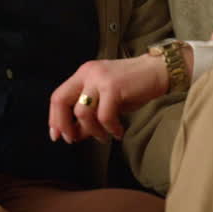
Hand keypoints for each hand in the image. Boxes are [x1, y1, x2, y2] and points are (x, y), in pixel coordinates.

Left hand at [48, 55, 171, 143]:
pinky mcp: (113, 87)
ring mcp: (100, 78)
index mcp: (83, 74)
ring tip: (104, 136)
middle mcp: (88, 73)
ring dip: (92, 131)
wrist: (158, 72)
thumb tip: (75, 135)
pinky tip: (118, 131)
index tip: (57, 135)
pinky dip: (109, 129)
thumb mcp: (106, 100)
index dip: (54, 118)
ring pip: (82, 112)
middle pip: (61, 100)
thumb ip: (90, 114)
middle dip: (63, 124)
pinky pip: (104, 116)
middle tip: (72, 139)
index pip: (58, 96)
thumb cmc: (133, 87)